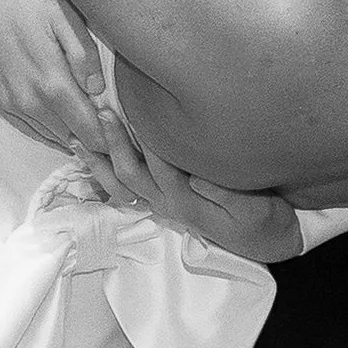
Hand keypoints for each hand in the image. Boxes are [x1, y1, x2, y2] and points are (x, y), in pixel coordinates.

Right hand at [0, 0, 116, 158]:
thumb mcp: (66, 16)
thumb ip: (86, 58)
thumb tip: (98, 91)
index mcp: (52, 83)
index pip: (88, 130)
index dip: (108, 140)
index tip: (122, 139)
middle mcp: (27, 101)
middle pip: (69, 138)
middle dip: (91, 140)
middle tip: (111, 137)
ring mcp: (7, 101)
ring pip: (47, 135)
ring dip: (68, 137)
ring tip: (88, 131)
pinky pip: (24, 127)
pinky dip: (44, 129)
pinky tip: (57, 123)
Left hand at [91, 114, 301, 265]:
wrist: (270, 242)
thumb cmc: (263, 222)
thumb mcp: (253, 208)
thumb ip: (223, 192)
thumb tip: (195, 174)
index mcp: (188, 201)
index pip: (160, 164)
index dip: (145, 135)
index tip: (132, 104)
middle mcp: (168, 203)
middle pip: (129, 172)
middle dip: (113, 141)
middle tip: (100, 110)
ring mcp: (163, 204)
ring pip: (120, 184)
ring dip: (98, 161)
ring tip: (78, 136)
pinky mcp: (164, 203)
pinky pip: (124, 191)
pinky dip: (104, 175)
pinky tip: (90, 159)